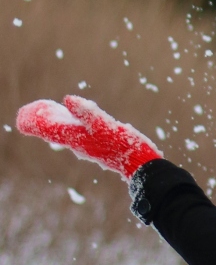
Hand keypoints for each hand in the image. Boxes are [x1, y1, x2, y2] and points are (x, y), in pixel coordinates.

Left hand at [16, 95, 162, 178]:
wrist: (140, 165)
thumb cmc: (123, 146)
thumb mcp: (106, 125)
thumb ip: (87, 112)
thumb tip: (67, 99)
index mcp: (77, 138)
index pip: (50, 129)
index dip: (38, 121)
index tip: (26, 114)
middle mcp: (79, 144)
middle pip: (55, 131)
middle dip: (45, 122)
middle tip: (34, 111)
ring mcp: (89, 146)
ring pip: (66, 133)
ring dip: (57, 123)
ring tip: (52, 112)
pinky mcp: (99, 146)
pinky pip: (78, 134)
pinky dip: (71, 126)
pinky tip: (76, 122)